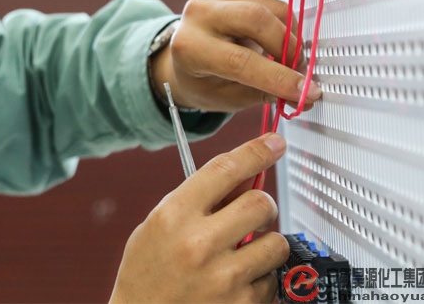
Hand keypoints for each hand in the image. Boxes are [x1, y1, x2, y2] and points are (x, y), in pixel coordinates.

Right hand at [109, 133, 289, 303]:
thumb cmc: (146, 272)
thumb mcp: (159, 224)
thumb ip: (197, 199)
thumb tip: (243, 175)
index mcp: (174, 215)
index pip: (225, 169)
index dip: (256, 151)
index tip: (274, 143)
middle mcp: (199, 243)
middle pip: (260, 202)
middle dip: (262, 203)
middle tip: (252, 212)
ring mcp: (223, 277)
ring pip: (276, 242)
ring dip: (266, 242)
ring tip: (244, 252)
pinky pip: (273, 278)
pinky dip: (261, 276)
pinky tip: (238, 280)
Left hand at [151, 0, 318, 112]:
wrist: (184, 59)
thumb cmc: (201, 81)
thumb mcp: (226, 98)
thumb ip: (265, 95)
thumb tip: (305, 94)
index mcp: (190, 47)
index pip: (239, 60)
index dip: (278, 77)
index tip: (306, 91)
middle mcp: (200, 15)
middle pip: (256, 18)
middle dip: (287, 47)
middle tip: (300, 71)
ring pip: (271, 9)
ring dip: (291, 37)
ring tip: (290, 60)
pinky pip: (274, 4)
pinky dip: (287, 26)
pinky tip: (279, 44)